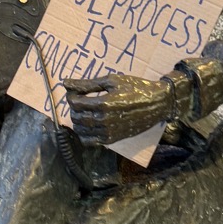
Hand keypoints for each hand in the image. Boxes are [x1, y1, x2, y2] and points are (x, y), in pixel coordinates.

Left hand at [63, 74, 178, 144]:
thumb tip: (65, 83)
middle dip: (74, 108)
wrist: (157, 103)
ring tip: (85, 112)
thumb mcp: (112, 81)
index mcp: (104, 103)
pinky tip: (90, 124)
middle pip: (76, 117)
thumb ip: (87, 84)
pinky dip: (85, 134)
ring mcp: (108, 132)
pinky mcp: (112, 140)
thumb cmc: (135, 88)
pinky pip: (90, 142)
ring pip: (81, 130)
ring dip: (78, 120)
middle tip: (81, 101)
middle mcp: (104, 120)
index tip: (75, 92)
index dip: (71, 97)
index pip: (75, 103)